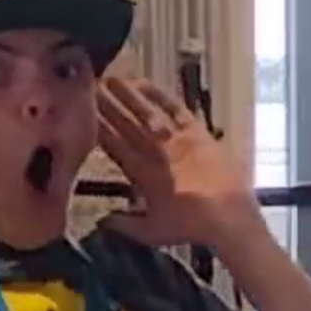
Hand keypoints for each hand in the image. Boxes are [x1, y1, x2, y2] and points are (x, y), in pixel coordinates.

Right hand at [96, 78, 259, 247]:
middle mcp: (156, 151)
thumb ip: (124, 225)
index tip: (82, 113)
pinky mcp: (198, 133)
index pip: (114, 146)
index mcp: (142, 174)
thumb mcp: (153, 232)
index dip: (97, 128)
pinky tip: (145, 84)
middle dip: (106, 105)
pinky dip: (160, 96)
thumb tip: (103, 221)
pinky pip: (175, 109)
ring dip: (127, 95)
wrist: (229, 216)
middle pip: (126, 124)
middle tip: (88, 87)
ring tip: (109, 79)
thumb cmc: (191, 226)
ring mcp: (177, 139)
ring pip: (146, 112)